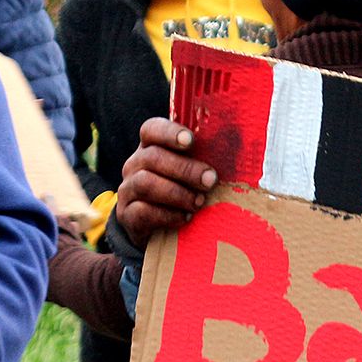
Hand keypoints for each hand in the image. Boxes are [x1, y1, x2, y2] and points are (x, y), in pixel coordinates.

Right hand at [113, 117, 218, 242]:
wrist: (159, 231)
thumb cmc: (183, 195)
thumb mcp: (191, 175)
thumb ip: (203, 163)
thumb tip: (235, 158)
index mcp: (151, 148)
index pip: (151, 129)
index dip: (170, 132)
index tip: (190, 141)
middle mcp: (135, 165)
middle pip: (153, 157)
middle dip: (185, 169)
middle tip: (210, 181)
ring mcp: (127, 190)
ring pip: (146, 183)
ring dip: (177, 193)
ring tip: (198, 203)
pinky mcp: (126, 216)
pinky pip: (142, 212)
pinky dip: (168, 215)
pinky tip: (185, 218)